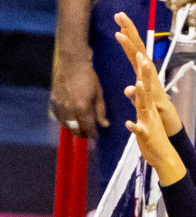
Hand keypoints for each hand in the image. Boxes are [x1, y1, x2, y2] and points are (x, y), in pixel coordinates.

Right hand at [50, 52, 107, 138]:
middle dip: (83, 133)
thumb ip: (100, 111)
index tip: (96, 137)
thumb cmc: (88, 77)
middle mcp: (69, 111)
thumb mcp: (99, 93)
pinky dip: (65, 120)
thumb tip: (104, 124)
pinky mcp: (53, 104)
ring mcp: (59, 108)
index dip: (93, 135)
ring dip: (73, 128)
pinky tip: (70, 117)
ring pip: (66, 126)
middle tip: (88, 132)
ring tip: (79, 126)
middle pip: (75, 130)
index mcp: (82, 108)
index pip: (88, 128)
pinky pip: (59, 117)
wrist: (71, 64)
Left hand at [115, 11, 182, 135]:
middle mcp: (148, 83)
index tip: (118, 19)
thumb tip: (128, 87)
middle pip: (139, 56)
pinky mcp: (150, 112)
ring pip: (145, 78)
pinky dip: (138, 96)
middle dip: (130, 37)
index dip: (127, 37)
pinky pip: (144, 104)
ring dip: (142, 67)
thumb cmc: (152, 114)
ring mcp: (150, 96)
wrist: (164, 133)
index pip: (134, 53)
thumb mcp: (140, 102)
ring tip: (137, 55)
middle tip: (121, 17)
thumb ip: (133, 93)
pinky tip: (134, 87)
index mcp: (143, 78)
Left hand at [127, 51, 186, 184]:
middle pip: (144, 82)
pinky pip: (140, 129)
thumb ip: (135, 99)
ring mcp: (148, 117)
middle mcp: (149, 104)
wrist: (162, 151)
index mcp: (146, 97)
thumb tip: (129, 88)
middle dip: (140, 68)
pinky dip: (135, 126)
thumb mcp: (141, 111)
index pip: (140, 73)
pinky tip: (130, 123)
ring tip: (136, 84)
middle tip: (137, 51)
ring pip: (144, 103)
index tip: (127, 34)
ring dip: (141, 94)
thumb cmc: (150, 129)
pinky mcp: (146, 133)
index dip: (135, 58)